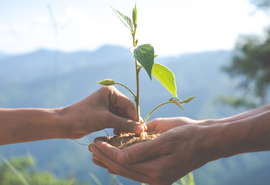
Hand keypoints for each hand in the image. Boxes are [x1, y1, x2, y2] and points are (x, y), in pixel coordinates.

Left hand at [63, 86, 143, 138]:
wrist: (64, 124)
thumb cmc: (82, 117)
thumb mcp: (105, 119)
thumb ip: (124, 124)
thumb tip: (141, 129)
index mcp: (111, 92)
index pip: (129, 104)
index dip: (135, 117)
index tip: (141, 130)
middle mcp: (111, 97)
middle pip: (127, 111)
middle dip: (130, 123)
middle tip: (135, 135)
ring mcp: (107, 106)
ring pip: (122, 117)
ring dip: (124, 126)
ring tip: (125, 136)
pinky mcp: (104, 115)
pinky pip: (117, 121)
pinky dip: (119, 128)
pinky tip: (118, 134)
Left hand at [89, 118, 215, 184]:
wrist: (207, 141)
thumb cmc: (188, 136)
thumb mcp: (166, 140)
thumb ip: (142, 150)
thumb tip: (120, 156)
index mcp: (156, 171)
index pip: (124, 162)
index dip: (108, 152)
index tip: (95, 142)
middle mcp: (155, 178)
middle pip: (123, 168)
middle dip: (105, 157)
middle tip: (91, 146)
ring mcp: (157, 177)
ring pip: (128, 170)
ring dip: (111, 161)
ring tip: (97, 153)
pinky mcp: (159, 173)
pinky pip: (136, 170)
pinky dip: (124, 164)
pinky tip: (114, 160)